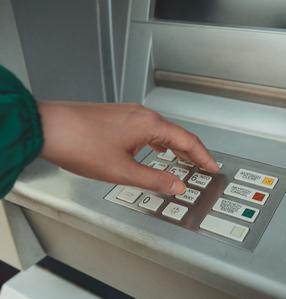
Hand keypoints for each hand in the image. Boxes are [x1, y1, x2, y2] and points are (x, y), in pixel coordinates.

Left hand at [37, 101, 218, 194]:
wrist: (48, 126)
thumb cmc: (80, 143)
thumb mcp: (122, 171)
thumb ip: (154, 180)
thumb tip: (177, 186)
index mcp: (150, 124)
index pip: (188, 141)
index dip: (203, 157)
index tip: (212, 167)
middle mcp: (143, 115)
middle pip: (177, 134)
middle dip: (193, 152)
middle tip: (203, 167)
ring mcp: (129, 114)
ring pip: (162, 131)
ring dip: (176, 147)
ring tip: (184, 162)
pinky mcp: (118, 117)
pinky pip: (148, 130)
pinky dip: (160, 143)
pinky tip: (156, 151)